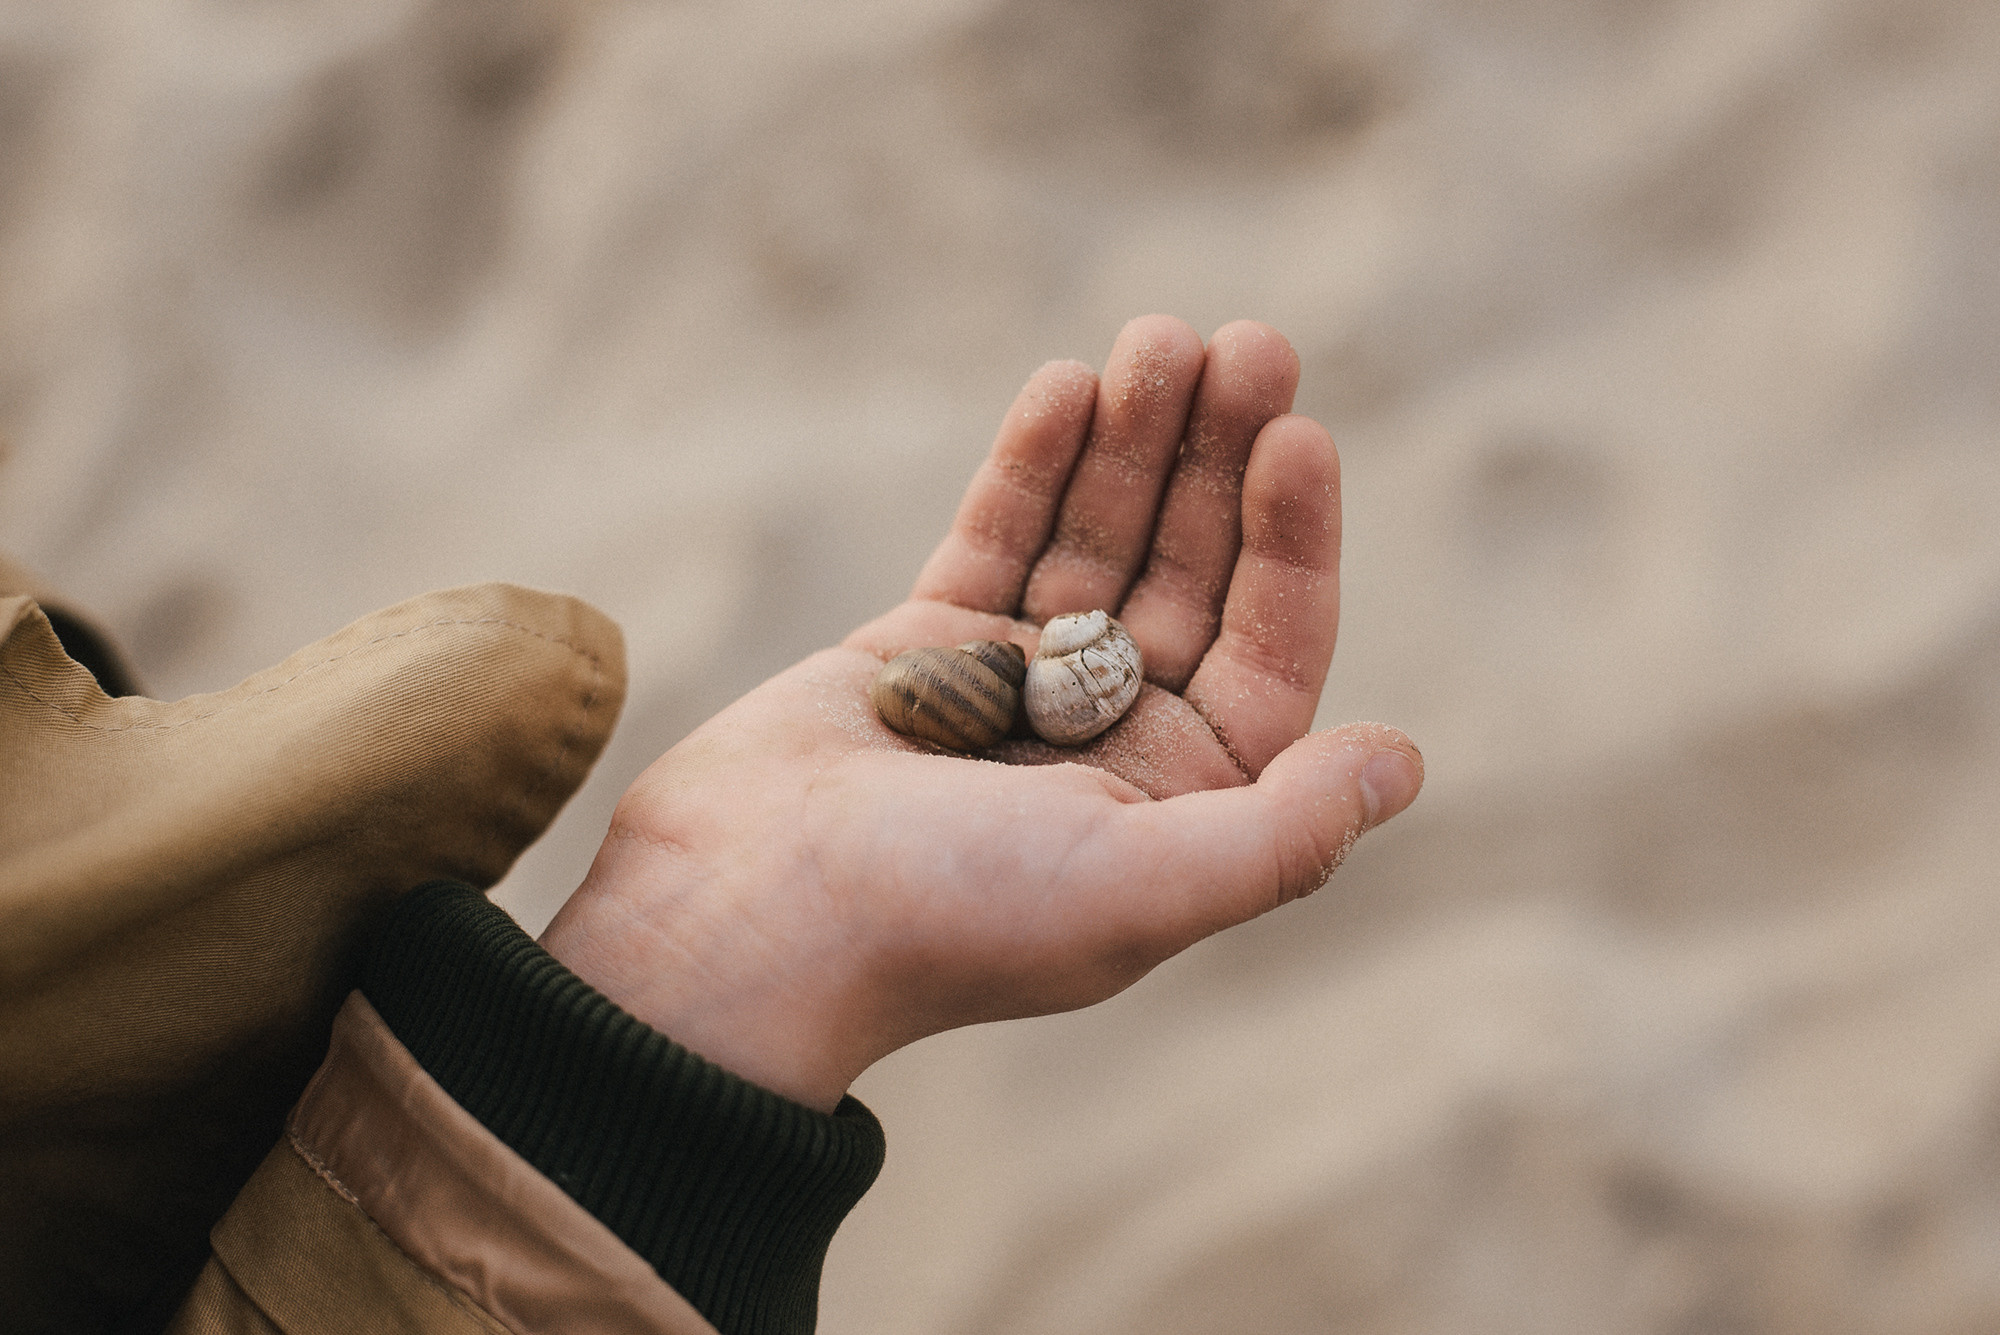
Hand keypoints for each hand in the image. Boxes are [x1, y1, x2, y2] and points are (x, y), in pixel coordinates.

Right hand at [540, 316, 1422, 1110]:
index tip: (1297, 435)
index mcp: (1180, 801)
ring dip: (1134, 437)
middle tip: (1247, 344)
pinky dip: (1034, 461)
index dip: (1292, 540)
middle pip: (1190, 572)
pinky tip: (1071, 384)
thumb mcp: (1142, 887)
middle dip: (1218, 459)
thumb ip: (1285, 832)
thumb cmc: (949, 919)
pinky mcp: (929, 641)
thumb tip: (1406, 762)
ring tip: (1160, 336)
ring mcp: (1020, 682)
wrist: (746, 919)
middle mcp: (1112, 737)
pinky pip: (1000, 534)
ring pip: (1098, 537)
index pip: (1267, 646)